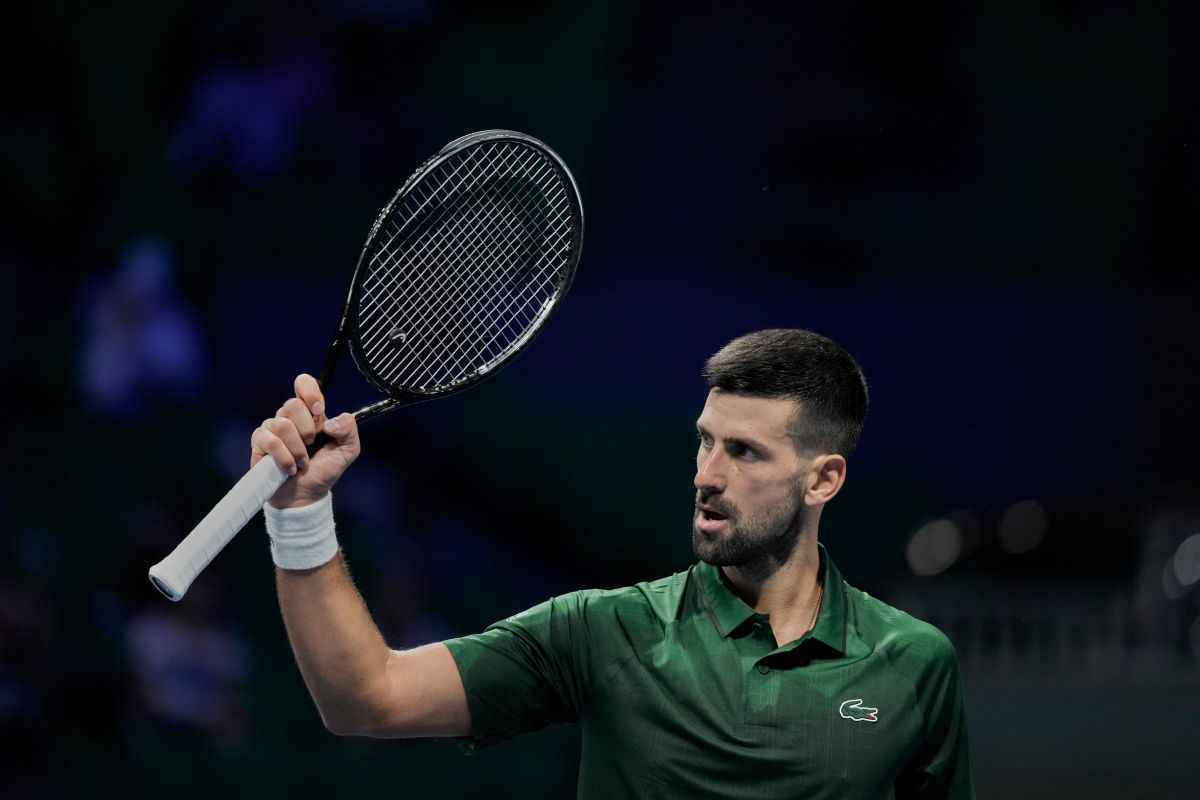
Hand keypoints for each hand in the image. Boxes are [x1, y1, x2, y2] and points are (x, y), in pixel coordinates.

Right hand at [251, 374, 360, 508]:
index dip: (309, 392)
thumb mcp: (348, 451)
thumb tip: (330, 422)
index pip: (304, 384)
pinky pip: (270, 441)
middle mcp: (290, 417)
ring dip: (297, 449)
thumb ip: (349, 430)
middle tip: (311, 445)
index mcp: (311, 414)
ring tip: (302, 463)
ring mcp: (272, 428)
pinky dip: (284, 458)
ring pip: (282, 425)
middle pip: (292, 405)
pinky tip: (290, 468)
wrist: (306, 496)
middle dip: (307, 430)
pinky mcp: (259, 442)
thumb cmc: (324, 471)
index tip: (319, 411)